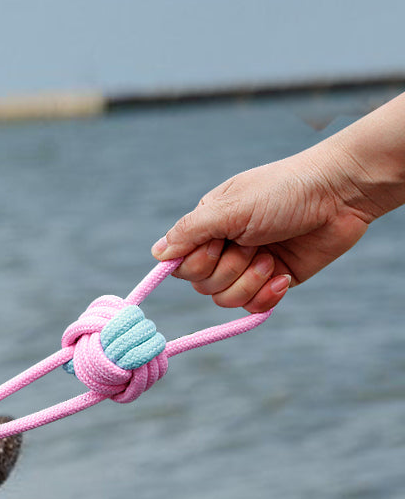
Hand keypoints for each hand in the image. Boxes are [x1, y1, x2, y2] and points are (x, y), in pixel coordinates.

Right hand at [152, 148, 371, 312]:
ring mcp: (248, 266)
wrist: (341, 195)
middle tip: (253, 244)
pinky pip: (253, 307)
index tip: (219, 243)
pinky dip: (266, 297)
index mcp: (209, 226)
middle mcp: (224, 247)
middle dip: (228, 270)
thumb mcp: (231, 207)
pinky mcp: (273, 281)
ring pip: (225, 300)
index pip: (181, 265)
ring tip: (271, 258)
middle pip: (202, 286)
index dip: (198, 263)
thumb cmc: (285, 191)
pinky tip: (283, 277)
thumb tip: (157, 254)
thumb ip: (190, 231)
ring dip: (249, 282)